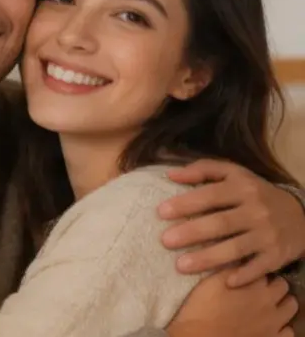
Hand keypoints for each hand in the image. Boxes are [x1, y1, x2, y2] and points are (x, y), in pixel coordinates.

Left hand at [161, 160, 304, 285]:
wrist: (300, 215)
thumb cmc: (255, 193)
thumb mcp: (234, 173)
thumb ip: (203, 169)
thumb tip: (170, 174)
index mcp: (242, 188)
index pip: (210, 195)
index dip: (185, 204)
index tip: (160, 212)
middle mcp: (256, 211)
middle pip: (220, 223)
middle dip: (191, 233)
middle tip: (164, 241)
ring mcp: (268, 234)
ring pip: (236, 248)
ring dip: (208, 258)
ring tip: (181, 266)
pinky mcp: (277, 255)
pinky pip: (259, 267)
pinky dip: (244, 275)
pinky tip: (226, 282)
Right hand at [166, 272, 295, 336]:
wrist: (202, 336)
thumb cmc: (202, 308)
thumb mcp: (211, 281)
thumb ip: (228, 269)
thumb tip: (238, 258)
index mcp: (253, 283)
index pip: (261, 268)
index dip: (253, 269)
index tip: (245, 272)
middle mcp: (269, 300)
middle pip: (282, 285)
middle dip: (272, 284)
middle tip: (258, 287)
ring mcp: (275, 322)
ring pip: (291, 306)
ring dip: (282, 303)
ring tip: (268, 305)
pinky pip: (289, 331)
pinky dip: (282, 327)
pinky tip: (271, 325)